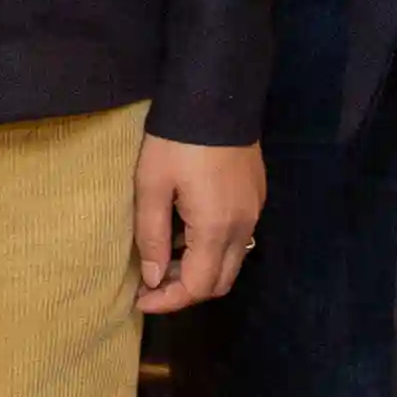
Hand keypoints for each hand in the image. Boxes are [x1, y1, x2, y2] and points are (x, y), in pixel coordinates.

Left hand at [132, 134, 266, 314]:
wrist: (216, 95)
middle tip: (152, 280)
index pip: (198, 288)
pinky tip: (186, 230)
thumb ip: (151, 236)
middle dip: (185, 290)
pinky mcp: (256, 196)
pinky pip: (238, 239)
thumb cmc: (176, 141)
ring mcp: (254, 211)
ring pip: (231, 262)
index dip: (168, 301)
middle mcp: (243, 227)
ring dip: (200, 269)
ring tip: (165, 255)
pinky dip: (213, 248)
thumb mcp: (151, 186)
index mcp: (216, 229)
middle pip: (220, 283)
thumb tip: (152, 278)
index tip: (139, 299)